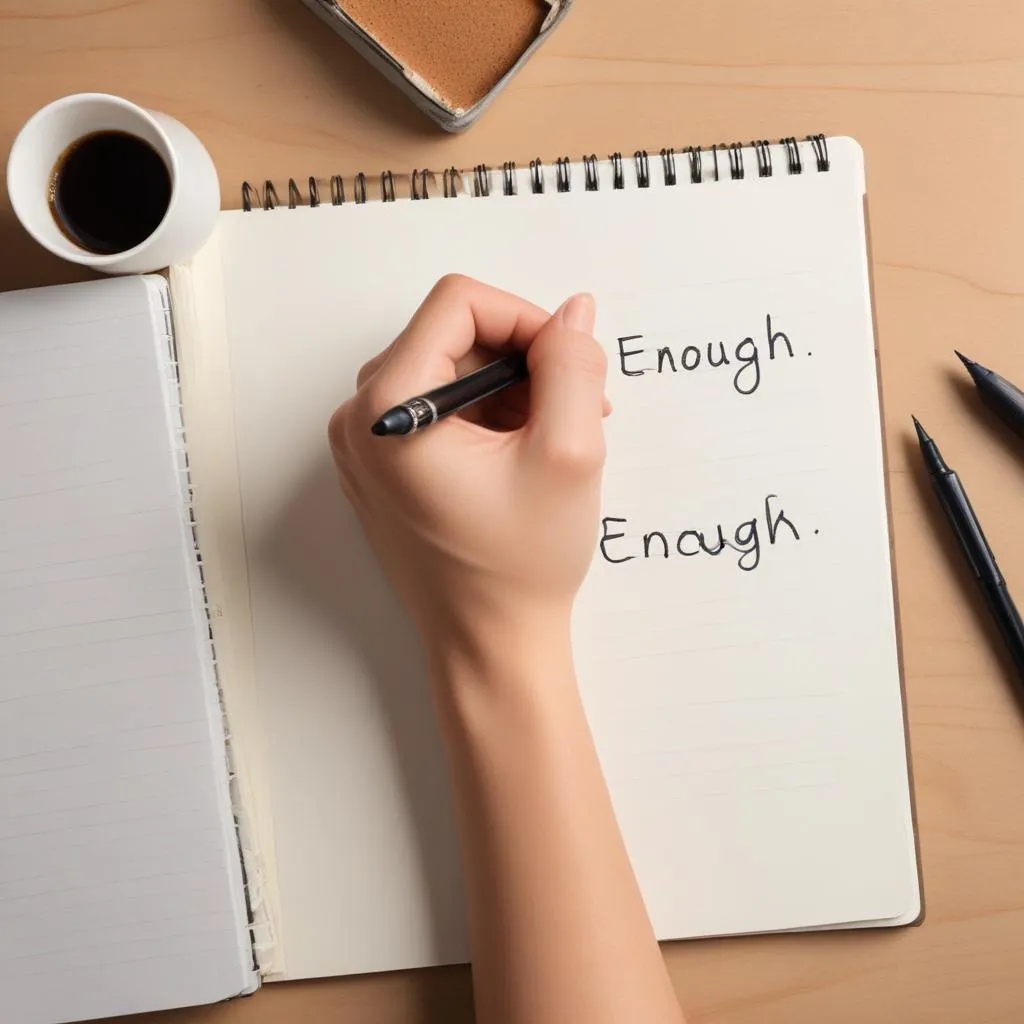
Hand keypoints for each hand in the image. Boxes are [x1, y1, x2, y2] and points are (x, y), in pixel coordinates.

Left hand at [328, 274, 607, 668]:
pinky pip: (434, 405)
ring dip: (508, 389)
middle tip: (571, 412)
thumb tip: (572, 312)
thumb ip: (573, 366)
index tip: (566, 365)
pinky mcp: (380, 464)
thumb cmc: (520, 565)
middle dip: (520, 361)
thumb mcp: (568, 454)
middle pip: (450, 335)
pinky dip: (484, 415)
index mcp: (386, 410)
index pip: (458, 304)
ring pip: (446, 368)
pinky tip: (519, 456)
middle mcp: (358, 420)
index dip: (525, 319)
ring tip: (548, 442)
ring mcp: (364, 445)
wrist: (489, 643)